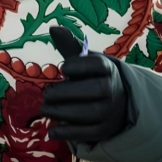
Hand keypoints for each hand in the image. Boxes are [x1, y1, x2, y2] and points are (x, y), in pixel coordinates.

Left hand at [41, 27, 128, 143]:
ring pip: (91, 113)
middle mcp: (114, 90)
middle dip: (69, 92)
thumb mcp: (84, 61)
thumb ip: (70, 46)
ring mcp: (111, 112)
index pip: (99, 65)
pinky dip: (68, 133)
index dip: (81, 65)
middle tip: (47, 94)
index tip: (64, 68)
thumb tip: (54, 28)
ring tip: (45, 108)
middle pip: (96, 89)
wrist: (115, 104)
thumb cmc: (93, 78)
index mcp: (109, 69)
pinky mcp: (104, 131)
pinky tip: (52, 129)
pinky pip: (87, 133)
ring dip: (64, 112)